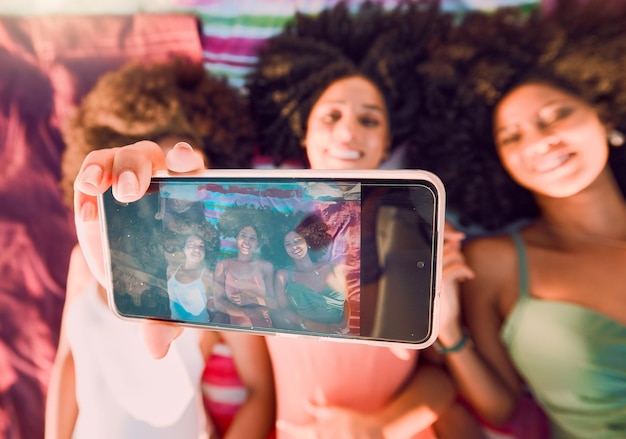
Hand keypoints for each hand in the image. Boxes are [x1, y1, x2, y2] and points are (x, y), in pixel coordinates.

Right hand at [74, 140, 204, 357]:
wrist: (133, 274)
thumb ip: (165, 319)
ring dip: (106, 168)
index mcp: (186, 198)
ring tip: (97, 188)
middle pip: (151, 157)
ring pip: (117, 159)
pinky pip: (92, 174)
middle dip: (139, 167)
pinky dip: (87, 185)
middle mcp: (158, 182)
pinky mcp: (99, 189)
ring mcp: (126, 181)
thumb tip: (156, 349)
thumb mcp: (168, 300)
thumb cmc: (164, 278)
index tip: (185, 160)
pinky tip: (86, 210)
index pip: (191, 168)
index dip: (188, 159)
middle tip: (131, 192)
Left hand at [277, 401, 384, 438]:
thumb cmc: (351, 419)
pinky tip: (334, 434)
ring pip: (312, 438)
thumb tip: (305, 400)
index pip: (298, 430)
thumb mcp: (333, 411)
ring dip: (313, 434)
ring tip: (328, 429)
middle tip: (303, 428)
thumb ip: (317, 408)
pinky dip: (325, 437)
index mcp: (316, 431)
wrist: (371, 431)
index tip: (280, 421)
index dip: (288, 425)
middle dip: (301, 432)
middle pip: (304, 437)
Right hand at [438, 222, 474, 344]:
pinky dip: (466, 270)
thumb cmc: (445, 296)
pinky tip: (467, 277)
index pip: (435, 241)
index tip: (458, 236)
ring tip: (464, 273)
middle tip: (461, 265)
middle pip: (446, 245)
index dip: (446, 233)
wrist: (444, 319)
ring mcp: (432, 272)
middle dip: (458, 252)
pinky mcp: (441, 281)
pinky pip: (458, 266)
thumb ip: (449, 257)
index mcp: (424, 262)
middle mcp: (426, 265)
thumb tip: (456, 240)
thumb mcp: (447, 273)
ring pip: (454, 254)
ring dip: (463, 262)